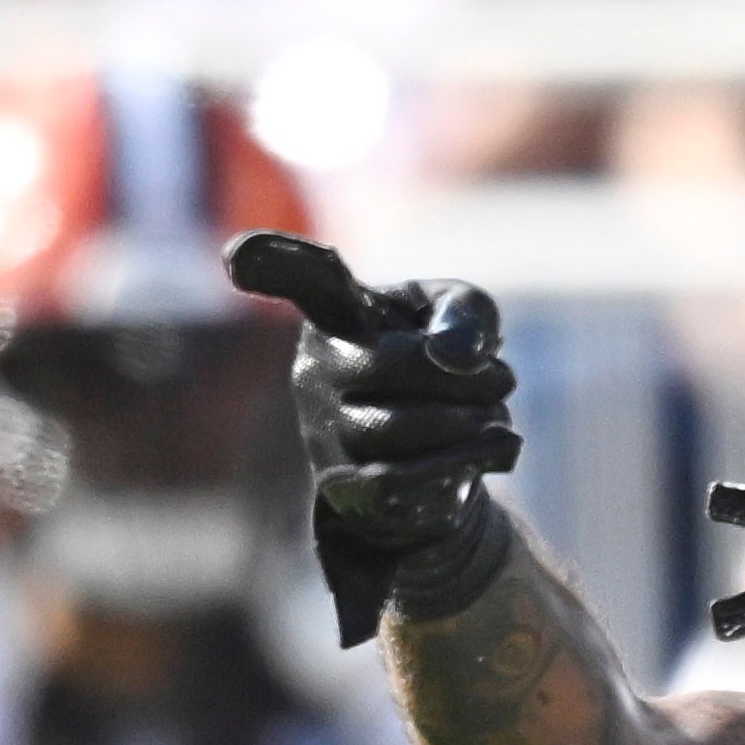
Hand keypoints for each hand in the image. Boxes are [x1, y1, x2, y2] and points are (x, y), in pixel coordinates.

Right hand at [229, 230, 521, 648]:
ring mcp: (322, 433)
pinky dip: (461, 465)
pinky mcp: (343, 489)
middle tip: (505, 379)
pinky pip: (402, 481)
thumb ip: (466, 311)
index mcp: (337, 316)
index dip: (274, 262)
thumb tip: (456, 354)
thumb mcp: (462, 320)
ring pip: (402, 429)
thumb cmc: (438, 371)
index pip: (305, 281)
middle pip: (393, 364)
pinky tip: (496, 453)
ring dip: (472, 423)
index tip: (239, 256)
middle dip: (466, 377)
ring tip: (499, 419)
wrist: (430, 462)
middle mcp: (315, 371)